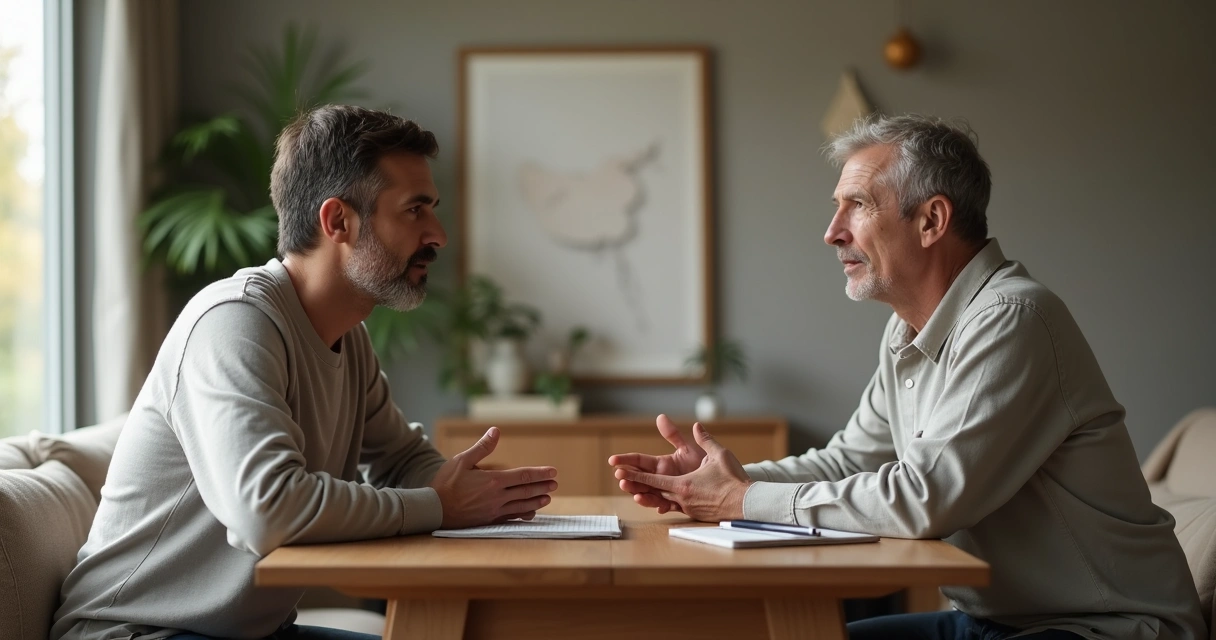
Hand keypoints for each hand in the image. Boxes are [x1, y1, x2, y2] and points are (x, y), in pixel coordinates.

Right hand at [429, 427, 557, 528]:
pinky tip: (530, 513)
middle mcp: (496, 497)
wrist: (432, 509)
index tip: (553, 472)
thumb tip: (496, 431)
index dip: (540, 474)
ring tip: (548, 497)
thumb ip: (482, 447)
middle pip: (526, 491)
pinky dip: (523, 514)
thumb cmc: (445, 483)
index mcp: (493, 481)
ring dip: (536, 501)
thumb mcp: (462, 460)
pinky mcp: (488, 520)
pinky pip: (511, 517)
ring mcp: (493, 510)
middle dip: (542, 486)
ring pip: (521, 506)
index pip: (523, 476)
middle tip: (555, 484)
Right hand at [608, 414, 707, 512]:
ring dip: (640, 494)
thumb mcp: (688, 448)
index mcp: (661, 464)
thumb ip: (674, 435)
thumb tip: (660, 417)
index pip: (639, 461)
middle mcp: (662, 478)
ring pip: (649, 494)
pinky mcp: (678, 503)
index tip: (613, 460)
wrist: (722, 478)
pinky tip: (659, 507)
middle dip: (628, 479)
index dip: (625, 460)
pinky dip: (661, 507)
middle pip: (640, 479)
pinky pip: (667, 506)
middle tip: (620, 477)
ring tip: (635, 494)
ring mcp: (668, 491)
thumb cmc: (704, 462)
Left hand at [613, 422, 751, 521]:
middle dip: (637, 487)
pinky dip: (667, 505)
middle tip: (621, 482)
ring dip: (650, 498)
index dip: (635, 476)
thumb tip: (696, 425)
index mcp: (682, 484)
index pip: (653, 479)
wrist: (747, 504)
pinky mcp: (695, 515)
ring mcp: (688, 508)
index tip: (620, 473)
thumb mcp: (718, 454)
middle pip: (654, 492)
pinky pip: (676, 509)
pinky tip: (662, 504)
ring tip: (637, 496)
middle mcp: (682, 498)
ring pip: (664, 502)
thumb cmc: (733, 479)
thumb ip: (704, 439)